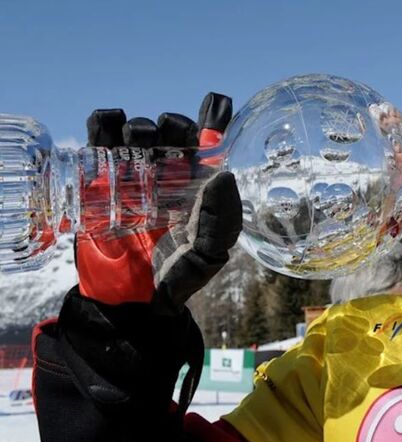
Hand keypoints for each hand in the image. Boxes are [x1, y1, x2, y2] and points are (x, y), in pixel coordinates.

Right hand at [76, 93, 241, 311]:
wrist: (129, 299)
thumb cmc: (176, 277)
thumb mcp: (209, 254)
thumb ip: (221, 219)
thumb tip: (222, 175)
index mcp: (198, 186)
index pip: (208, 144)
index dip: (214, 118)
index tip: (218, 102)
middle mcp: (168, 174)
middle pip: (173, 131)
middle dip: (174, 124)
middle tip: (170, 136)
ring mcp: (133, 173)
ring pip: (139, 130)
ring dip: (142, 126)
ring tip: (143, 142)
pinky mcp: (99, 176)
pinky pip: (101, 137)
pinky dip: (106, 123)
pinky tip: (113, 128)